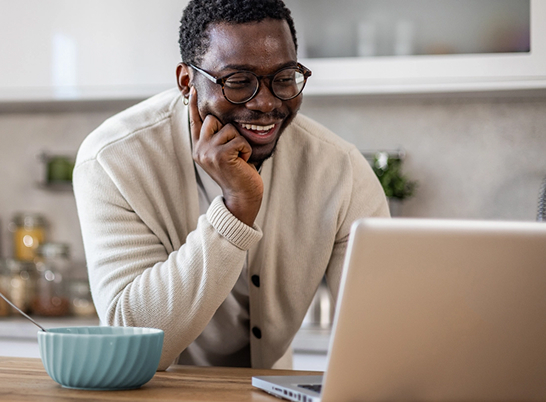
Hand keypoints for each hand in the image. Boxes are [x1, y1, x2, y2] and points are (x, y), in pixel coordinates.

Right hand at [189, 87, 263, 226]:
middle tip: (234, 151)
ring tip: (239, 158)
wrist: (242, 196)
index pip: (195, 121)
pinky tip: (243, 162)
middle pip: (214, 119)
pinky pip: (239, 140)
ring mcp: (208, 152)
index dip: (194, 105)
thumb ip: (217, 138)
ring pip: (228, 129)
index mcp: (199, 148)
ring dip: (240, 142)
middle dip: (229, 131)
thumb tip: (218, 118)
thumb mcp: (224, 154)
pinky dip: (246, 149)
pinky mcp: (220, 155)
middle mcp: (200, 149)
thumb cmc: (238, 174)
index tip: (194, 88)